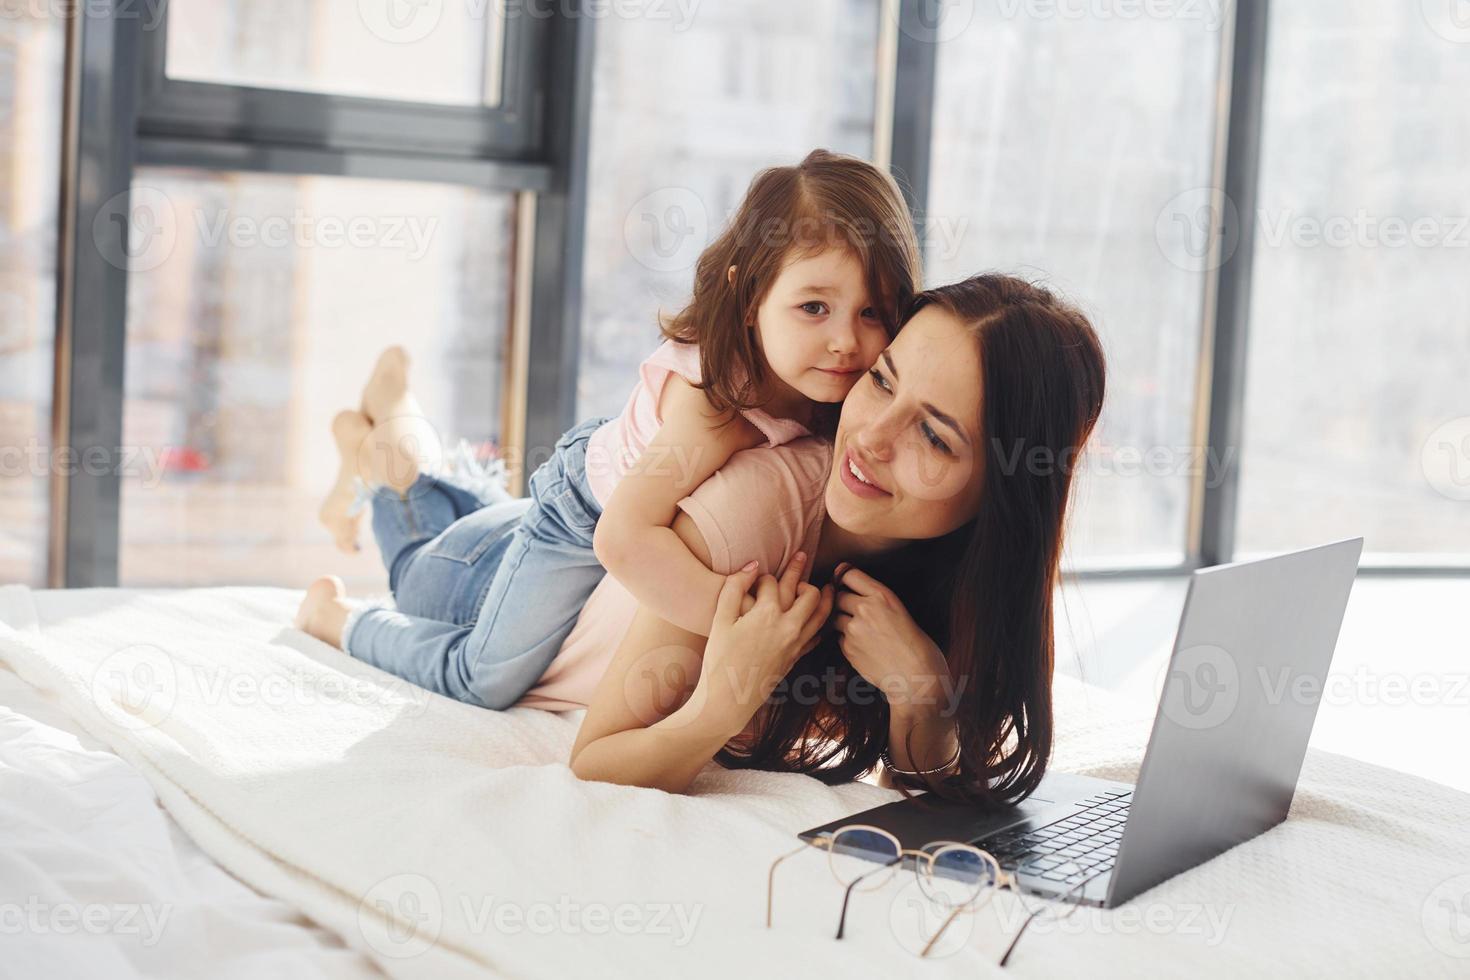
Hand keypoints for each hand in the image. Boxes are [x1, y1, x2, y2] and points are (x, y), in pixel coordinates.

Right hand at [699, 553, 833, 725]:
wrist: (728, 701)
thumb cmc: (719, 660)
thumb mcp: (720, 620)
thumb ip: (734, 588)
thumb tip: (752, 565)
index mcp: (766, 614)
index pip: (772, 582)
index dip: (761, 577)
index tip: (754, 578)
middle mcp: (787, 626)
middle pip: (806, 592)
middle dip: (800, 572)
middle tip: (802, 556)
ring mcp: (795, 644)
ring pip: (820, 613)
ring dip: (823, 596)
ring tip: (827, 585)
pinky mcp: (796, 658)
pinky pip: (816, 635)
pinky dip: (820, 622)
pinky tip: (818, 618)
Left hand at [831, 562, 949, 716]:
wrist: (916, 676)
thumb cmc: (916, 644)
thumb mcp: (900, 609)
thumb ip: (876, 599)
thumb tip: (853, 592)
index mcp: (881, 595)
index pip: (849, 574)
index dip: (844, 578)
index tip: (843, 582)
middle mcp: (865, 609)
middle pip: (838, 596)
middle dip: (843, 602)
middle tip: (855, 611)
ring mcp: (854, 630)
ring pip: (835, 618)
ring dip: (843, 622)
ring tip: (862, 632)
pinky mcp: (848, 649)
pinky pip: (839, 638)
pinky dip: (847, 640)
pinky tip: (865, 647)